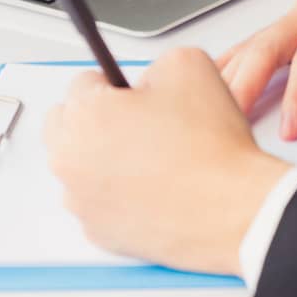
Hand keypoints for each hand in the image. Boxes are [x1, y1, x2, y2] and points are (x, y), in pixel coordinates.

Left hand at [44, 48, 290, 275]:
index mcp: (85, 114)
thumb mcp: (190, 65)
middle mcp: (71, 160)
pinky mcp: (98, 233)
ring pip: (79, 167)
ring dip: (102, 158)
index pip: (82, 83)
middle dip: (96, 119)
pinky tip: (152, 188)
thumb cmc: (210, 149)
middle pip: (65, 125)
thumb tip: (148, 82)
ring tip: (151, 158)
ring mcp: (81, 201)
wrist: (230, 209)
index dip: (116, 85)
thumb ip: (156, 63)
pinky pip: (96, 203)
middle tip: (139, 123)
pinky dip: (116, 194)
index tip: (134, 96)